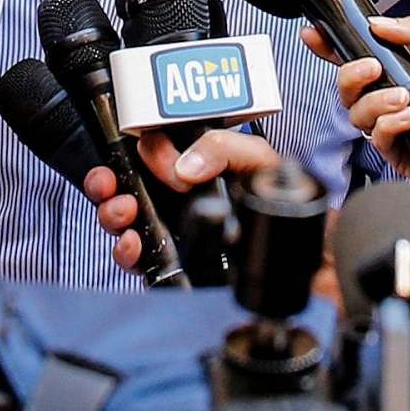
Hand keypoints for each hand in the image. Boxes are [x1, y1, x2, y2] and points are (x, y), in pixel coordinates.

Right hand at [84, 129, 280, 275]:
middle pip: (124, 185)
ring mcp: (170, 230)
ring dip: (112, 214)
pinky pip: (137, 256)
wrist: (304, 250)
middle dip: (106, 183)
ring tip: (125, 214)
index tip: (149, 160)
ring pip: (123, 220)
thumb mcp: (255, 159)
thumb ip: (221, 148)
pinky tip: (133, 246)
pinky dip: (126, 250)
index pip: (149, 152)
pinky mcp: (172, 262)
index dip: (140, 153)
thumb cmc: (281, 200)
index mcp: (192, 165)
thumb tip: (183, 167)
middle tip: (110, 186)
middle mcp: (174, 197)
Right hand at [326, 10, 409, 188]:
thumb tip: (377, 23)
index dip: (334, 50)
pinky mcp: (405, 157)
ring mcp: (398, 131)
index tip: (315, 36)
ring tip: (405, 96)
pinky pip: (378, 141)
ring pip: (358, 116)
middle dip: (350, 74)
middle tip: (371, 66)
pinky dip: (389, 125)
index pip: (359, 63)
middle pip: (349, 90)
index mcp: (404, 76)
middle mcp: (396, 103)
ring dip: (375, 102)